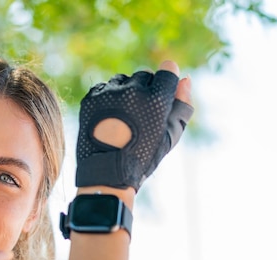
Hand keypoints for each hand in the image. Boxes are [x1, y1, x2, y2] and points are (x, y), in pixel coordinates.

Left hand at [75, 60, 193, 190]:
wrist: (107, 171)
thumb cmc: (144, 155)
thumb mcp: (171, 134)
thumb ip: (182, 105)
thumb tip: (185, 79)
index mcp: (157, 98)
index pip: (167, 70)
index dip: (167, 80)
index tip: (163, 89)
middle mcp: (133, 90)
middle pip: (144, 76)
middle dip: (145, 89)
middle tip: (141, 113)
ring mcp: (110, 93)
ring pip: (122, 80)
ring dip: (125, 91)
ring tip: (124, 115)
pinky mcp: (91, 98)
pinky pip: (103, 87)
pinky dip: (107, 97)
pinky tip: (109, 116)